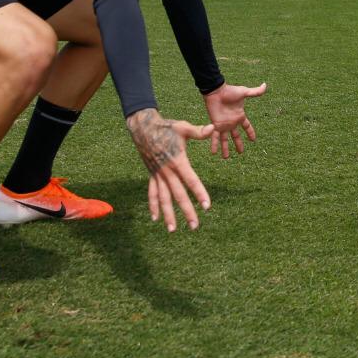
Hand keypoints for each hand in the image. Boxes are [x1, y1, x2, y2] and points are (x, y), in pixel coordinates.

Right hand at [126, 108, 214, 231]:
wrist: (143, 127)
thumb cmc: (166, 127)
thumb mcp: (182, 127)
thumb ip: (198, 131)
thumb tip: (214, 127)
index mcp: (178, 161)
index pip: (191, 180)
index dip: (199, 193)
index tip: (207, 206)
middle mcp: (167, 171)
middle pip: (178, 195)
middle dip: (187, 211)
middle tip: (195, 226)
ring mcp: (158, 174)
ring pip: (163, 198)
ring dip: (168, 214)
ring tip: (173, 230)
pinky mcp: (152, 175)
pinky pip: (152, 193)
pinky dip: (153, 205)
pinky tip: (155, 219)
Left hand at [203, 82, 267, 158]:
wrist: (216, 91)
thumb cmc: (230, 91)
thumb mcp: (244, 92)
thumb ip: (255, 91)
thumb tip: (265, 85)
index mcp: (240, 116)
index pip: (247, 127)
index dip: (250, 132)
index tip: (253, 140)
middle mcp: (232, 122)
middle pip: (236, 136)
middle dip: (238, 144)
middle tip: (241, 153)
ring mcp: (223, 125)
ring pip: (225, 140)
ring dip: (225, 149)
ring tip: (225, 158)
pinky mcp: (215, 125)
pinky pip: (215, 137)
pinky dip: (214, 145)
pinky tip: (214, 153)